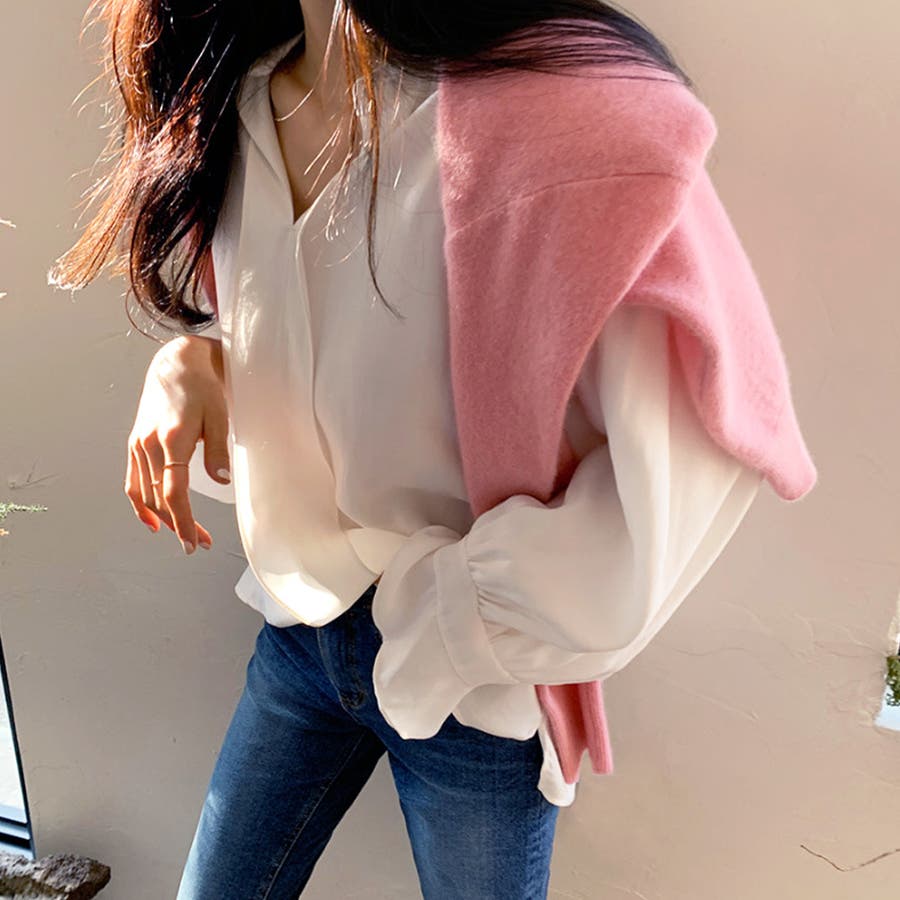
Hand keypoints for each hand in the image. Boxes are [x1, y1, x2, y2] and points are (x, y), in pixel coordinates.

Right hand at [125, 335, 230, 553]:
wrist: (176, 363)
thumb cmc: (203, 387)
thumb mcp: (220, 414)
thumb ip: (219, 449)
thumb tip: (222, 481)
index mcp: (172, 439)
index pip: (174, 492)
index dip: (183, 521)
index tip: (192, 542)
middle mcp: (149, 445)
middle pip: (160, 498)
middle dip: (179, 525)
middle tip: (199, 543)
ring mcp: (138, 445)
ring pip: (145, 493)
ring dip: (163, 519)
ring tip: (184, 534)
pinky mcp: (135, 444)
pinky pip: (133, 481)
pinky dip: (140, 504)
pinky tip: (153, 522)